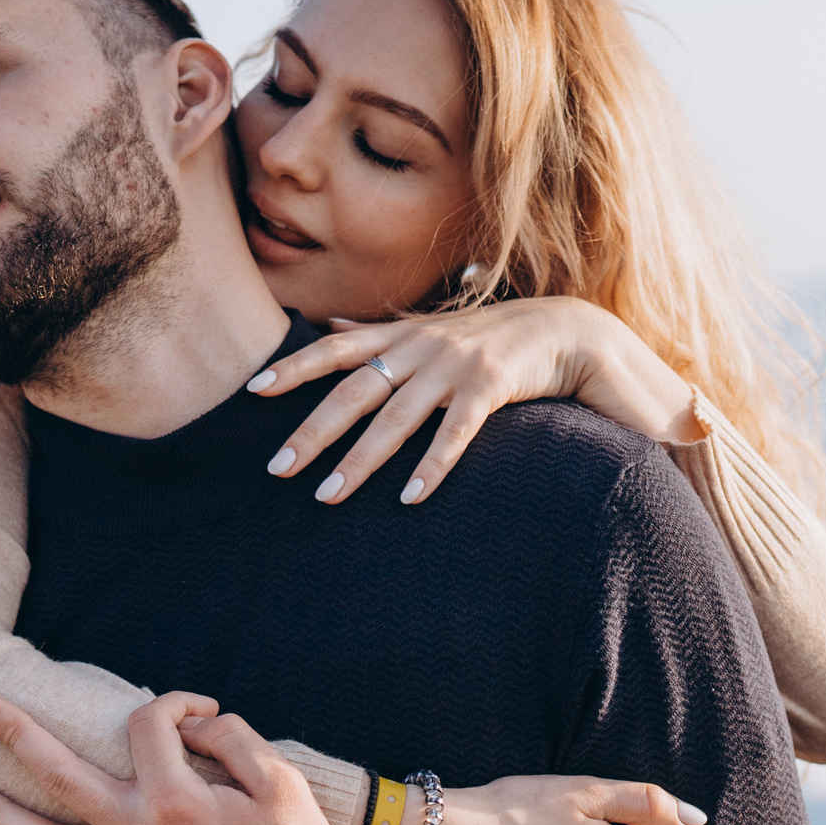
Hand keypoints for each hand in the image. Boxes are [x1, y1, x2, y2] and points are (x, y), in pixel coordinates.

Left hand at [250, 296, 699, 505]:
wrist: (572, 331)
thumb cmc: (499, 338)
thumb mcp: (436, 327)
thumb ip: (382, 332)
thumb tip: (331, 326)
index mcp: (405, 334)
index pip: (337, 349)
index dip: (294, 367)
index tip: (253, 390)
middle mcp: (422, 347)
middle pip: (354, 391)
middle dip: (313, 430)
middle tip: (277, 468)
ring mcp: (456, 366)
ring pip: (396, 418)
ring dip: (359, 460)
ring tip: (327, 496)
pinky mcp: (492, 387)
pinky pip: (455, 432)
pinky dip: (431, 465)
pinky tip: (409, 498)